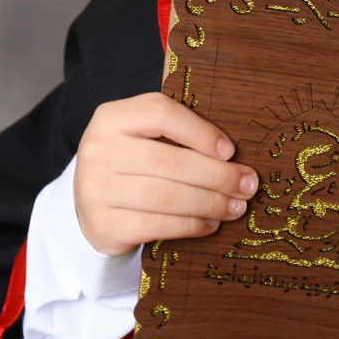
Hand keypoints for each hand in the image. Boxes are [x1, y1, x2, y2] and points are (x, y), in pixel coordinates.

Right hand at [74, 93, 257, 256]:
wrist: (90, 203)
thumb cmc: (132, 162)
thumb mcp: (144, 136)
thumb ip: (178, 131)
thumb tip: (232, 152)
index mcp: (111, 118)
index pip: (161, 113)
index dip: (201, 132)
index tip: (230, 151)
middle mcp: (98, 150)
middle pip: (170, 161)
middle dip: (218, 176)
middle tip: (247, 185)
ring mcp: (95, 190)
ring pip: (167, 196)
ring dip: (210, 203)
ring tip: (235, 207)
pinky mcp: (103, 225)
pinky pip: (158, 225)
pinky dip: (191, 225)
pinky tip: (210, 223)